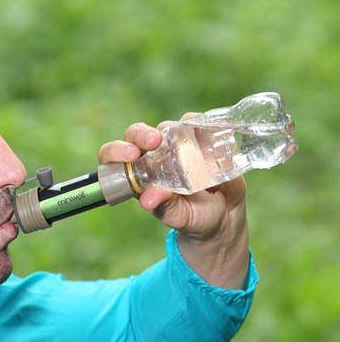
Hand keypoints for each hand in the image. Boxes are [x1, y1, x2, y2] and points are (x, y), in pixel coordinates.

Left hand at [97, 115, 245, 237]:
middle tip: (155, 141)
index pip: (115, 158)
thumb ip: (166, 209)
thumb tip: (148, 200)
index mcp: (139, 176)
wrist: (225, 215)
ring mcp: (175, 144)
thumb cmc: (195, 218)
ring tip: (195, 147)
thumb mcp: (181, 217)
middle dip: (142, 134)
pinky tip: (210, 138)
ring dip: (176, 128)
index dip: (116, 152)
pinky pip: (196, 124)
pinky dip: (201, 126)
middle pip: (136, 135)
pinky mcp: (198, 138)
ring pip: (168, 127)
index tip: (130, 155)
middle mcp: (153, 156)